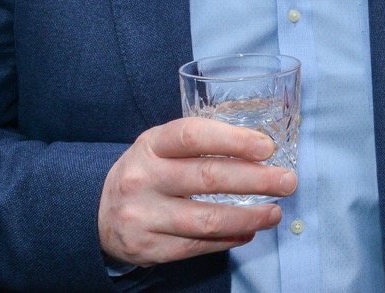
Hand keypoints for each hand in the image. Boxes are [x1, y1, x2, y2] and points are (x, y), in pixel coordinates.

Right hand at [98, 117, 297, 265]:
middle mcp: (143, 178)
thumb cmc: (147, 171)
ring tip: (275, 212)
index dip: (233, 140)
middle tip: (287, 181)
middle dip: (256, 180)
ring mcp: (144, 216)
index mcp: (151, 145)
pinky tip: (249, 232)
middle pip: (208, 178)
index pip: (193, 135)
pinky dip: (230, 239)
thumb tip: (260, 148)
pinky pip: (198, 246)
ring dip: (250, 216)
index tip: (267, 147)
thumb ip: (201, 143)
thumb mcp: (161, 146)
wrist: (97, 213)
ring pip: (207, 219)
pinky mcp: (149, 248)